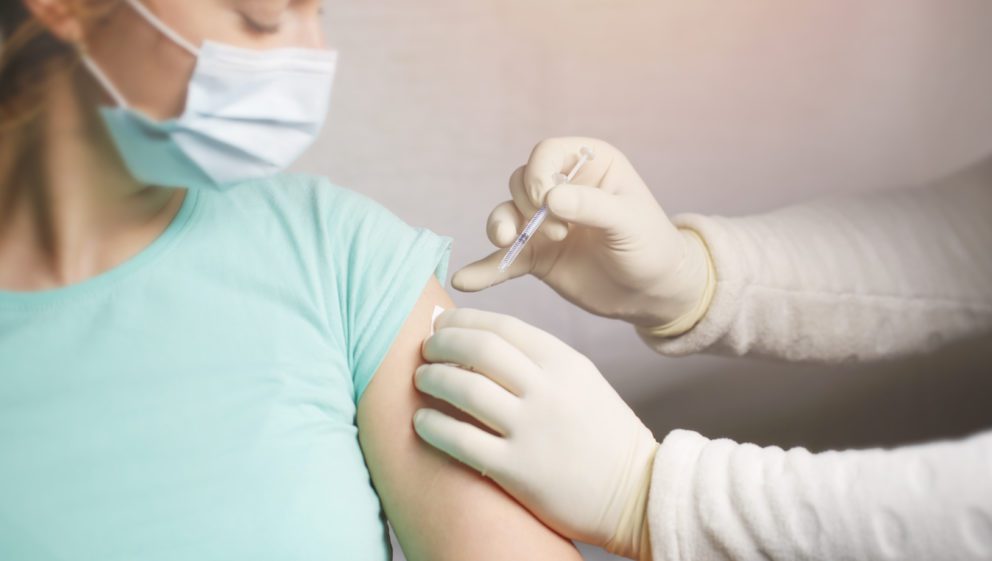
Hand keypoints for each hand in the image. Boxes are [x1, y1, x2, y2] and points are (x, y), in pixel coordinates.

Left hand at [413, 308, 658, 558]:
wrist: (637, 493)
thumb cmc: (603, 434)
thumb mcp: (581, 381)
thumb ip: (538, 361)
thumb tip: (479, 341)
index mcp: (565, 362)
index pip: (502, 326)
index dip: (463, 320)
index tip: (443, 324)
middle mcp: (547, 390)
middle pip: (478, 349)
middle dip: (442, 344)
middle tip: (425, 350)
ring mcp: (532, 430)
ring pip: (465, 389)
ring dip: (433, 379)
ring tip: (422, 381)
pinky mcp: (517, 470)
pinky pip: (460, 440)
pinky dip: (432, 426)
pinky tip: (422, 421)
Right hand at [452, 137, 712, 332]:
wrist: (654, 293)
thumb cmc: (652, 247)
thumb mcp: (629, 222)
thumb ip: (592, 207)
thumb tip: (549, 198)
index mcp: (588, 163)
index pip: (546, 153)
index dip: (538, 174)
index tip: (546, 201)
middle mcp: (561, 188)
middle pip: (520, 183)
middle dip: (527, 206)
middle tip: (559, 233)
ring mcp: (545, 223)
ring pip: (505, 215)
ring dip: (500, 227)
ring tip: (507, 243)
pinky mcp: (536, 255)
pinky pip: (503, 259)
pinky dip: (485, 269)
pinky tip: (465, 280)